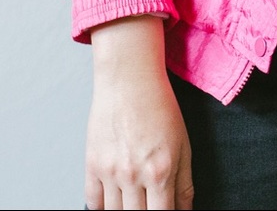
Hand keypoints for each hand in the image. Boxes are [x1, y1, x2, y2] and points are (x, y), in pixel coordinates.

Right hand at [85, 16, 193, 209]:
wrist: (129, 79)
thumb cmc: (159, 106)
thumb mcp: (183, 144)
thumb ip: (184, 184)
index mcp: (160, 172)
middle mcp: (133, 176)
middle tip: (149, 204)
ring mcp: (110, 172)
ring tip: (134, 203)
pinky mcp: (92, 164)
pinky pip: (92, 203)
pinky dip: (102, 208)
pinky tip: (113, 203)